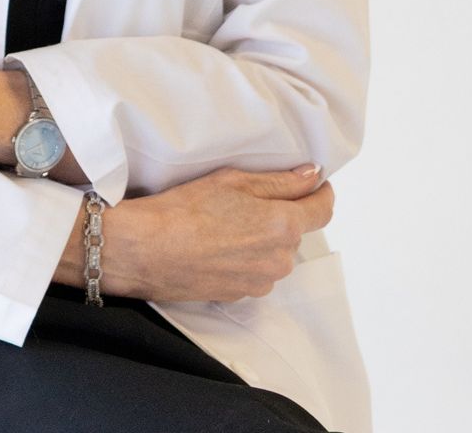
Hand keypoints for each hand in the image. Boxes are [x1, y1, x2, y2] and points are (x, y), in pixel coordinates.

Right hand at [54, 164, 333, 303]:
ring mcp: (261, 281)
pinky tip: (216, 244)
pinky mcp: (240, 295)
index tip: (314, 182)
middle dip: (281, 214)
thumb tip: (313, 176)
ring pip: (274, 253)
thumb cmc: (187, 208)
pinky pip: (255, 271)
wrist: (148, 250)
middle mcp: (280, 259)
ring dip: (262, 238)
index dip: (321, 192)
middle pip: (295, 232)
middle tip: (247, 197)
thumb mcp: (234, 181)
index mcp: (284, 225)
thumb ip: (281, 181)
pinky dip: (244, 257)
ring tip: (226, 222)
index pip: (323, 210)